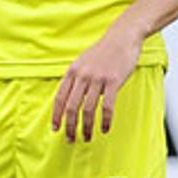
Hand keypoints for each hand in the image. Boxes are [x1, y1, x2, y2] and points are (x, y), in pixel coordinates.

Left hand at [51, 26, 144, 141]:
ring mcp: (97, 79)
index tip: (55, 129)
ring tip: (87, 137)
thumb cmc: (103, 52)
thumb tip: (68, 100)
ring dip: (87, 127)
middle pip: (71, 107)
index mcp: (72, 72)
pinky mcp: (113, 81)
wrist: (121, 38)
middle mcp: (82, 76)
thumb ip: (75, 79)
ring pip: (88, 109)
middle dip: (70, 126)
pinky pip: (107, 106)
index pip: (59, 98)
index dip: (56, 115)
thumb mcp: (82, 63)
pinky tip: (104, 129)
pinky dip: (105, 120)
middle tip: (70, 139)